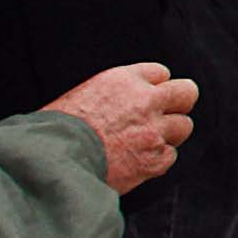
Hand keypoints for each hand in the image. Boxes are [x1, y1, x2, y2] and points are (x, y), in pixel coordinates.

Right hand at [44, 62, 197, 190]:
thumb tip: (123, 103)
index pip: (160, 73)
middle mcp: (145, 101)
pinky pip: (170, 156)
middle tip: (166, 115)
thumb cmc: (54, 131)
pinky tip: (136, 163)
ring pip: (183, 126)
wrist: (51, 162)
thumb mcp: (82, 96)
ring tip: (145, 144)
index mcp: (124, 80)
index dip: (154, 87)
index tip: (148, 98)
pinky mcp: (155, 159)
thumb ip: (113, 95)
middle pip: (186, 93)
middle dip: (179, 103)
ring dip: (168, 134)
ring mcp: (154, 130)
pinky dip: (157, 161)